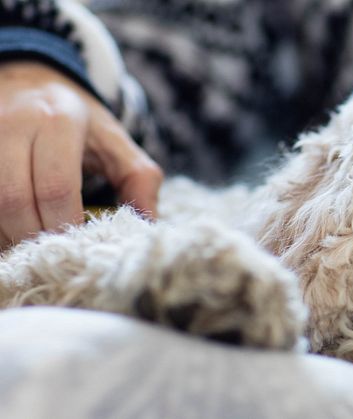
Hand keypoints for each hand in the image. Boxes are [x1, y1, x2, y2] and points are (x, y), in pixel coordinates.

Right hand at [0, 61, 162, 248]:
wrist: (30, 81)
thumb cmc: (78, 122)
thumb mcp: (116, 141)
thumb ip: (139, 180)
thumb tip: (147, 225)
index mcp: (59, 121)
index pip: (56, 187)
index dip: (66, 224)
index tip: (80, 244)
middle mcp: (13, 124)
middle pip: (13, 199)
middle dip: (34, 235)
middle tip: (55, 252)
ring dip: (7, 234)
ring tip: (32, 247)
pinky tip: (11, 232)